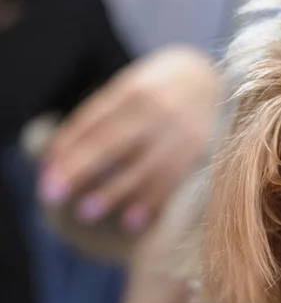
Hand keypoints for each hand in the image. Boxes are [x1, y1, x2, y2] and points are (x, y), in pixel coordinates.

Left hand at [39, 46, 219, 231]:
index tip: (47, 179)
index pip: (91, 121)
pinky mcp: (196, 150)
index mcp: (131, 91)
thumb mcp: (129, 90)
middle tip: (52, 196)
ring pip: (141, 166)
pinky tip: (130, 221)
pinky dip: (150, 202)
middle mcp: (155, 109)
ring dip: (112, 191)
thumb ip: (99, 119)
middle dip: (79, 170)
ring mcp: (178, 130)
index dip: (66, 150)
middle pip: (110, 142)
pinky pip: (170, 180)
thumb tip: (55, 159)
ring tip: (85, 213)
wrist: (211, 81)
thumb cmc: (157, 91)